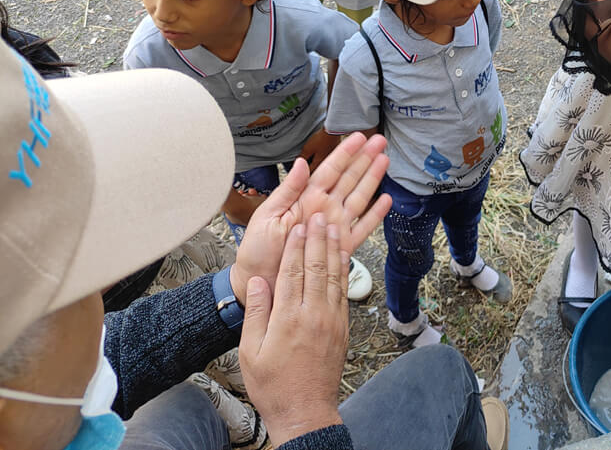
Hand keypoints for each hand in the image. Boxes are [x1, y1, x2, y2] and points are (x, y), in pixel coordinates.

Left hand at [230, 132, 391, 303]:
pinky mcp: (340, 247)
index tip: (358, 137)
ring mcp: (334, 226)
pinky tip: (385, 201)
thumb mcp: (266, 216)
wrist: (260, 284)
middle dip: (365, 158)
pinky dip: (375, 215)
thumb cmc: (257, 251)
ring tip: (384, 160)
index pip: (329, 170)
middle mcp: (323, 209)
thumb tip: (302, 163)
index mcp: (304, 198)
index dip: (345, 153)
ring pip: (359, 197)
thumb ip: (288, 190)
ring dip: (372, 179)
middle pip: (349, 178)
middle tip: (379, 141)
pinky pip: (363, 228)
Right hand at [240, 216, 347, 445]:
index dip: (295, 246)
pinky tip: (344, 257)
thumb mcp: (250, 351)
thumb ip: (257, 313)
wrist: (304, 411)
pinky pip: (344, 291)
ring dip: (334, 249)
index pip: (292, 272)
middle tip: (318, 215)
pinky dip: (344, 271)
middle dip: (317, 239)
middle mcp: (314, 315)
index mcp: (288, 319)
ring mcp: (332, 321)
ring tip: (334, 227)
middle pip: (316, 267)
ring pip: (334, 276)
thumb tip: (260, 281)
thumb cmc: (273, 384)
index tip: (297, 226)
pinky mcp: (342, 328)